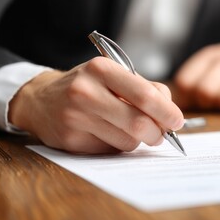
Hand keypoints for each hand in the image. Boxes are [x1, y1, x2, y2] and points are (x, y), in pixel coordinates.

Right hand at [8, 57, 183, 153]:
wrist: (42, 100)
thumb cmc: (89, 86)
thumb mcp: (114, 75)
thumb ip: (146, 89)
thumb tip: (171, 115)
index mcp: (102, 69)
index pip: (146, 95)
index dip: (167, 112)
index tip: (178, 121)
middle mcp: (86, 92)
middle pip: (139, 124)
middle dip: (158, 133)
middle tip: (161, 134)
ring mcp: (76, 118)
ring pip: (128, 141)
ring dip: (137, 140)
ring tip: (126, 128)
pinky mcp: (71, 140)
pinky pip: (111, 150)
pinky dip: (118, 145)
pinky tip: (106, 133)